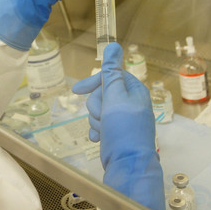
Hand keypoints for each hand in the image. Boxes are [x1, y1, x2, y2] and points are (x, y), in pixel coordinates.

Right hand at [72, 42, 155, 161]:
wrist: (128, 165)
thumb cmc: (123, 129)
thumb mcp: (115, 97)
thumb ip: (111, 72)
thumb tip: (113, 44)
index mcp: (134, 90)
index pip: (109, 76)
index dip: (93, 82)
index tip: (77, 91)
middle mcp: (130, 102)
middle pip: (101, 93)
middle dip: (96, 105)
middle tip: (102, 116)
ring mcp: (123, 118)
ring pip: (98, 109)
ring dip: (96, 119)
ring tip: (103, 130)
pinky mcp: (116, 132)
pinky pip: (99, 123)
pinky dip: (96, 129)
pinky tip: (97, 137)